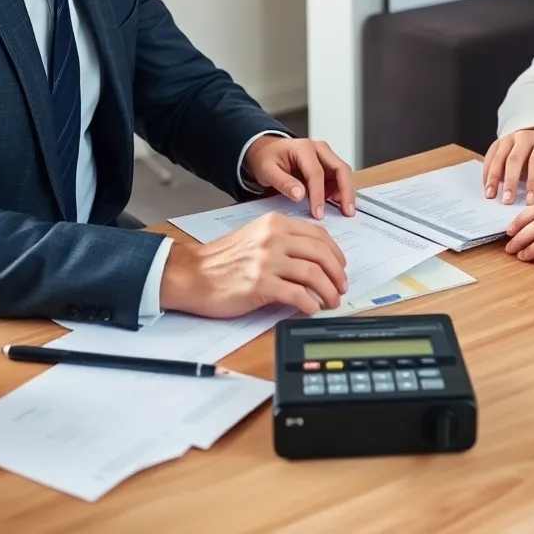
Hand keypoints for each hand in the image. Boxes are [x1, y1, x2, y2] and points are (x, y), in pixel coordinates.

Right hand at [160, 212, 348, 317]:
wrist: (191, 274)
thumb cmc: (221, 260)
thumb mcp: (255, 237)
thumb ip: (282, 240)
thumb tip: (311, 258)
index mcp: (275, 224)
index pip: (318, 234)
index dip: (335, 253)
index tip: (341, 266)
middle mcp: (274, 239)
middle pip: (321, 254)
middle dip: (338, 274)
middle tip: (341, 288)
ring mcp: (267, 261)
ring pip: (314, 274)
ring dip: (329, 291)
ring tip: (332, 302)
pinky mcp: (261, 285)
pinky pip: (297, 295)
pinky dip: (310, 304)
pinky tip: (312, 309)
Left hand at [245, 136, 354, 219]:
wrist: (268, 151)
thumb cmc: (267, 159)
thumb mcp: (267, 170)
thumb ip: (284, 182)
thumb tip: (300, 195)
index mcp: (303, 148)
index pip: (316, 172)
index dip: (318, 194)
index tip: (318, 213)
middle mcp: (319, 149)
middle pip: (340, 168)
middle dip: (346, 191)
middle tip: (347, 212)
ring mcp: (325, 155)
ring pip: (344, 173)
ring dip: (346, 192)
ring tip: (344, 210)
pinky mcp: (328, 164)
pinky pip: (339, 177)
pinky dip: (340, 191)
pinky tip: (335, 203)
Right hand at [483, 128, 533, 204]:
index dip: (533, 182)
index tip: (530, 202)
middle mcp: (525, 136)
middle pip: (514, 159)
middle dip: (510, 181)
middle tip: (507, 201)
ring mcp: (509, 138)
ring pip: (499, 157)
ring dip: (493, 178)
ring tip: (491, 195)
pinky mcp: (498, 142)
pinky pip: (489, 156)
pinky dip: (486, 172)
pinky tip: (487, 187)